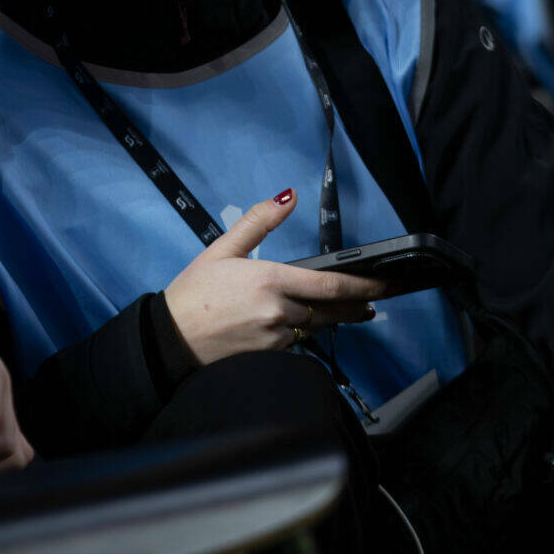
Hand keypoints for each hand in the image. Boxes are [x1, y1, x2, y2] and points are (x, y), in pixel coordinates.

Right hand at [163, 189, 386, 366]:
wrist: (169, 340)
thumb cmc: (193, 293)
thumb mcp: (222, 249)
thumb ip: (258, 221)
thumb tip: (288, 196)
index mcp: (270, 280)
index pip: (330, 285)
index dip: (363, 286)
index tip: (384, 284)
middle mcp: (278, 311)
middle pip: (330, 310)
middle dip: (355, 306)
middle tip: (373, 302)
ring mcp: (275, 338)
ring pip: (313, 326)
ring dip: (326, 318)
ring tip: (343, 311)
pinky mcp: (269, 358)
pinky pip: (295, 342)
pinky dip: (299, 331)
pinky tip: (295, 324)